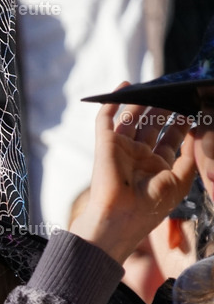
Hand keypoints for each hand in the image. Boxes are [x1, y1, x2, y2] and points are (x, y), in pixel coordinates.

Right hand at [71, 84, 196, 263]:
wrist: (120, 218)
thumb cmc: (151, 206)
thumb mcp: (181, 180)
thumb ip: (190, 155)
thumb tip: (197, 132)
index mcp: (157, 166)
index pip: (171, 137)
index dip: (183, 121)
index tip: (195, 104)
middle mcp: (139, 156)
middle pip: (152, 125)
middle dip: (164, 107)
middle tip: (176, 89)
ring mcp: (121, 149)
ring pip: (132, 118)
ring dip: (142, 101)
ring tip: (156, 84)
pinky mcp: (105, 144)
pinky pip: (106, 120)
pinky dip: (113, 103)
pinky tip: (124, 86)